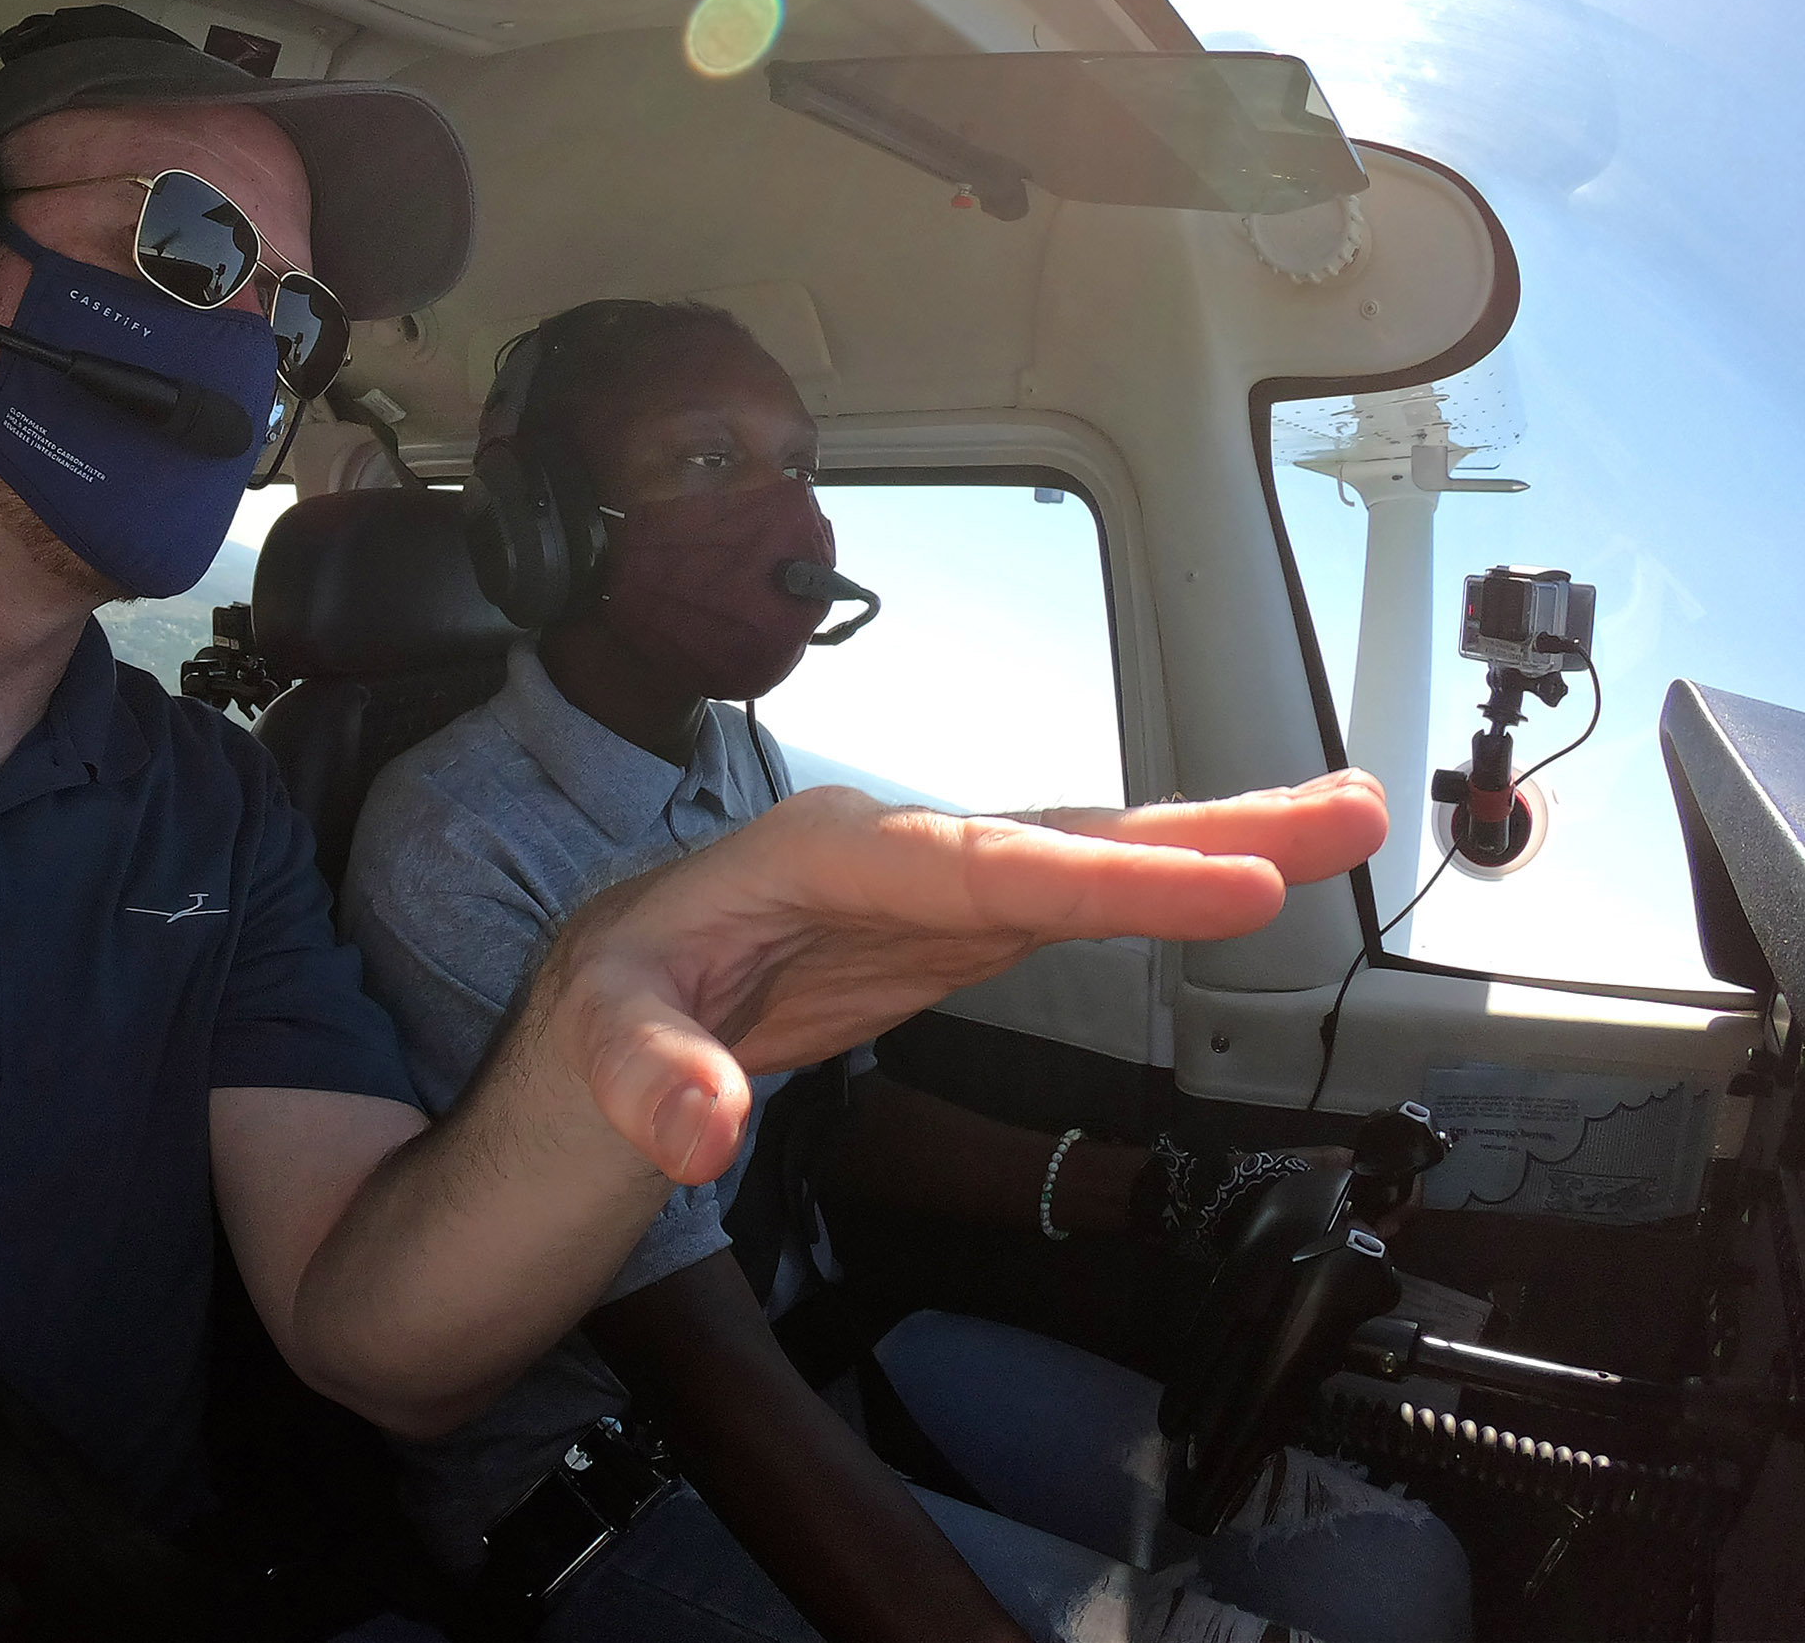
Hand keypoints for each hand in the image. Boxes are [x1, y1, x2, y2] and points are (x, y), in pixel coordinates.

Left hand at [535, 771, 1388, 1183]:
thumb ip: (648, 1079)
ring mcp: (936, 883)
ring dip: (1215, 842)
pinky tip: (1247, 879)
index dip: (1111, 879)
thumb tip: (700, 1127)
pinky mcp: (958, 924)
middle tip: (1342, 814)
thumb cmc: (611, 1002)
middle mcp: (898, 848)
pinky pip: (1078, 900)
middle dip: (1205, 827)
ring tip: (1342, 822)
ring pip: (1088, 857)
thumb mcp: (599, 1042)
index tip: (1231, 887)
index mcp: (823, 854)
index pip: (983, 866)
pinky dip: (1166, 888)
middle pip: (1064, 837)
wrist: (616, 1002)